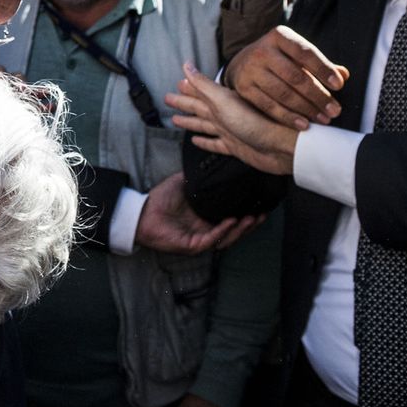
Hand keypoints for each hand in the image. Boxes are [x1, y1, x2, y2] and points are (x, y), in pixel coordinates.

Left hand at [134, 171, 260, 252]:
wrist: (142, 212)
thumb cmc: (160, 199)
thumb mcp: (183, 183)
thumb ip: (199, 176)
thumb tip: (212, 160)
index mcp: (206, 218)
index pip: (232, 219)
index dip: (247, 214)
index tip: (261, 204)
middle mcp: (206, 230)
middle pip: (235, 231)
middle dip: (250, 224)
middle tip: (264, 214)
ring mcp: (200, 239)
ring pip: (227, 238)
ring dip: (241, 229)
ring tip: (253, 217)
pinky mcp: (192, 246)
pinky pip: (211, 239)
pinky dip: (223, 230)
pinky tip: (232, 220)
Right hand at [169, 64, 298, 175]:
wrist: (283, 146)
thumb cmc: (256, 121)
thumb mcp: (224, 101)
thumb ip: (204, 85)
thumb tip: (185, 65)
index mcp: (222, 101)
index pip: (199, 92)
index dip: (187, 88)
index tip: (175, 83)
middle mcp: (225, 115)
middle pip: (198, 108)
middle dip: (184, 103)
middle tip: (168, 99)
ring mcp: (230, 131)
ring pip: (204, 125)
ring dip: (190, 123)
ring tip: (176, 121)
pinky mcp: (235, 147)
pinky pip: (215, 144)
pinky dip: (205, 142)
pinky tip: (196, 142)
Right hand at [221, 26, 347, 128]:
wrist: (242, 64)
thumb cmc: (279, 59)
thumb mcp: (296, 54)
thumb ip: (319, 64)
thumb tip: (343, 75)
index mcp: (279, 36)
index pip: (305, 52)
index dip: (323, 69)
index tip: (339, 85)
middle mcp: (262, 51)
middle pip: (295, 76)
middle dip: (318, 95)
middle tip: (335, 110)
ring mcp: (250, 70)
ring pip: (283, 93)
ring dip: (306, 109)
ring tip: (324, 119)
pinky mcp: (244, 88)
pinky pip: (269, 106)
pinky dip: (288, 117)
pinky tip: (304, 124)